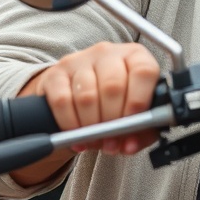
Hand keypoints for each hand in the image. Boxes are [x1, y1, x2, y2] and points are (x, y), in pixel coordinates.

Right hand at [10, 41, 159, 185]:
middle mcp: (108, 53)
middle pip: (113, 86)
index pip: (143, 72)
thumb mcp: (135, 113)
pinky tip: (76, 133)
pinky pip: (61, 102)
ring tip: (95, 138)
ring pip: (87, 96)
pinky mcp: (55, 73)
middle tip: (111, 139)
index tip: (133, 123)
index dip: (139, 101)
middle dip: (112, 121)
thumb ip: (141, 131)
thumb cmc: (116, 103)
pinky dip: (69, 124)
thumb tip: (130, 146)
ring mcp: (80, 60)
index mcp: (135, 56)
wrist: (79, 93)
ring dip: (91, 126)